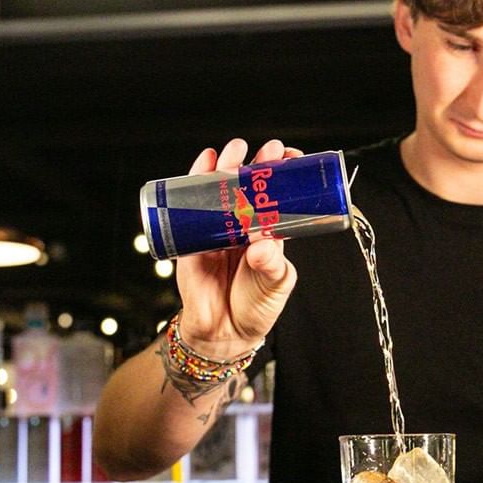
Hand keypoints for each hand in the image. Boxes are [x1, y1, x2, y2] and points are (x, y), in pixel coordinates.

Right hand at [175, 138, 299, 355]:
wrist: (224, 333)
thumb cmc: (256, 307)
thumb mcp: (274, 284)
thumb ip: (271, 265)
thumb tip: (261, 244)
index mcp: (269, 234)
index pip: (277, 198)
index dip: (283, 177)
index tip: (291, 159)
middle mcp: (244, 227)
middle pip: (250, 188)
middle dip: (258, 165)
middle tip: (269, 150)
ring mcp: (218, 230)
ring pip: (221, 191)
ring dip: (227, 165)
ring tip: (236, 149)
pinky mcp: (192, 237)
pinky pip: (191, 206)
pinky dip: (195, 181)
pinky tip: (204, 162)